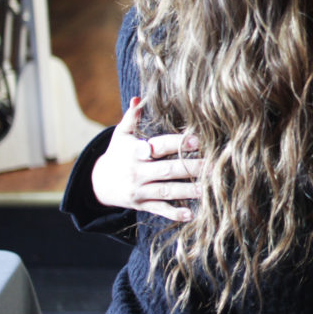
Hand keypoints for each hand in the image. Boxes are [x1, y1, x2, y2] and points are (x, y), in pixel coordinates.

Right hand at [91, 97, 202, 221]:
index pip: (159, 147)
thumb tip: (138, 99)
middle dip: (191, 168)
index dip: (178, 142)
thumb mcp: (121, 135)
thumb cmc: (117, 154)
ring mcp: (140, 191)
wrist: (98, 184)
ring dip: (189, 191)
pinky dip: (174, 213)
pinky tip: (190, 214)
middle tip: (215, 166)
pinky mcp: (142, 205)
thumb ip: (132, 117)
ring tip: (209, 189)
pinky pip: (159, 210)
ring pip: (167, 191)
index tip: (198, 140)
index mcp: (135, 153)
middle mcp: (138, 172)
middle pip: (168, 170)